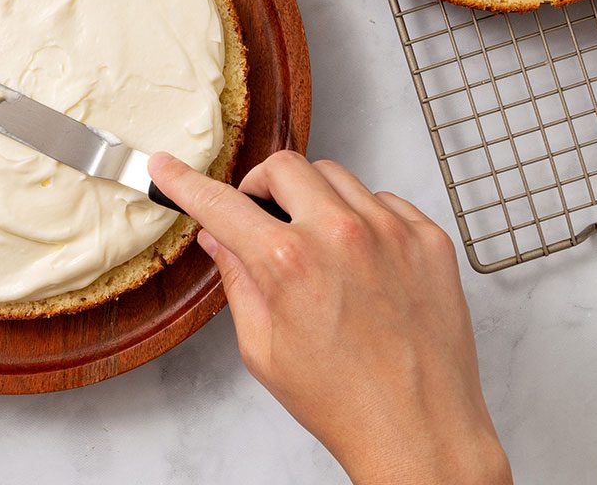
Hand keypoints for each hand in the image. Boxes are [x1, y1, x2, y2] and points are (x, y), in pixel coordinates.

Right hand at [150, 151, 510, 484]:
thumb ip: (237, 281)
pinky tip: (361, 259)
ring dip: (314, 200)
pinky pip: (385, 201)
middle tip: (260, 215)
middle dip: (261, 186)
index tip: (167, 167)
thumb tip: (218, 240)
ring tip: (318, 245)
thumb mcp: (263, 348)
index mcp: (287, 263)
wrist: (419, 430)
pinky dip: (364, 218)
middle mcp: (340, 235)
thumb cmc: (342, 400)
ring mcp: (391, 232)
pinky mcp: (429, 240)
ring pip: (336, 176)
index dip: (184, 182)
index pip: (219, 202)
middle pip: (283, 166)